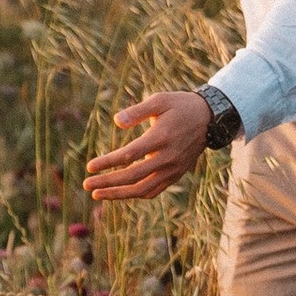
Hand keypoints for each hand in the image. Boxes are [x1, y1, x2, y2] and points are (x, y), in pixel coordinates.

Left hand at [82, 90, 212, 206]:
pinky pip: (154, 190)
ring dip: (119, 194)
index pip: (129, 155)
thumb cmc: (180, 106)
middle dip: (108, 182)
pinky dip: (136, 194)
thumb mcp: (160, 100)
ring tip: (98, 194)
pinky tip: (120, 193)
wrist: (210, 119)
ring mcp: (173, 169)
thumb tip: (116, 122)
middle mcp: (168, 158)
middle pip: (133, 176)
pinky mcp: (176, 175)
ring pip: (143, 189)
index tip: (89, 167)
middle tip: (86, 185)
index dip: (108, 163)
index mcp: (161, 138)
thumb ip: (138, 112)